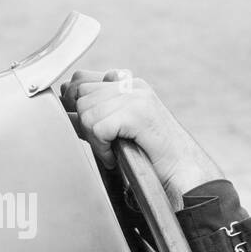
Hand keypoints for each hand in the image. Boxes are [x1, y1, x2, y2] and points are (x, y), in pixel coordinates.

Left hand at [61, 69, 221, 197]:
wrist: (185, 173)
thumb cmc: (154, 157)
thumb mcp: (119, 130)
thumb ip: (95, 115)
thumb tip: (65, 110)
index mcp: (129, 84)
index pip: (82, 78)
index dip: (75, 101)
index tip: (85, 125)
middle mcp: (132, 85)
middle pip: (81, 93)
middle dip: (84, 122)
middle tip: (102, 144)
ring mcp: (136, 96)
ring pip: (87, 110)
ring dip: (94, 138)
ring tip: (111, 151)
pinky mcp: (138, 113)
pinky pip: (98, 126)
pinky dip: (101, 147)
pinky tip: (114, 156)